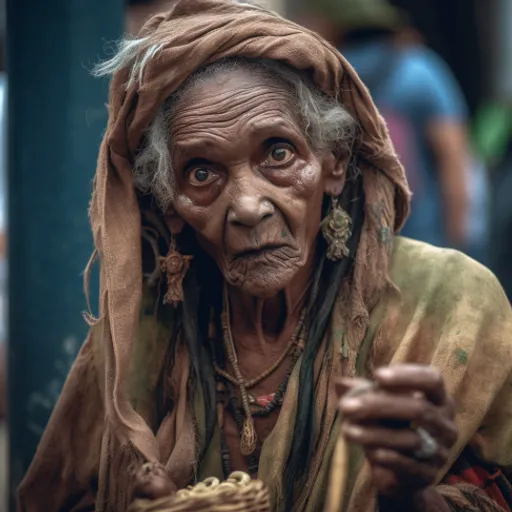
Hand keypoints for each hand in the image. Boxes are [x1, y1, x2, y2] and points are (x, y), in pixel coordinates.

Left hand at [336, 365, 457, 503]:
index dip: (406, 376)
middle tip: (346, 406)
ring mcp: (441, 451)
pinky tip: (369, 453)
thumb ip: (363, 392)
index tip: (377, 375)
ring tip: (346, 431)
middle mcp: (445, 424)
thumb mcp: (379, 404)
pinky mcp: (429, 475)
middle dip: (379, 406)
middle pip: (418, 409)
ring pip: (411, 439)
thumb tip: (340, 383)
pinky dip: (388, 457)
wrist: (402, 471)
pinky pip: (409, 465)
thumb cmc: (392, 425)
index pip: (432, 379)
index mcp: (439, 399)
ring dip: (375, 434)